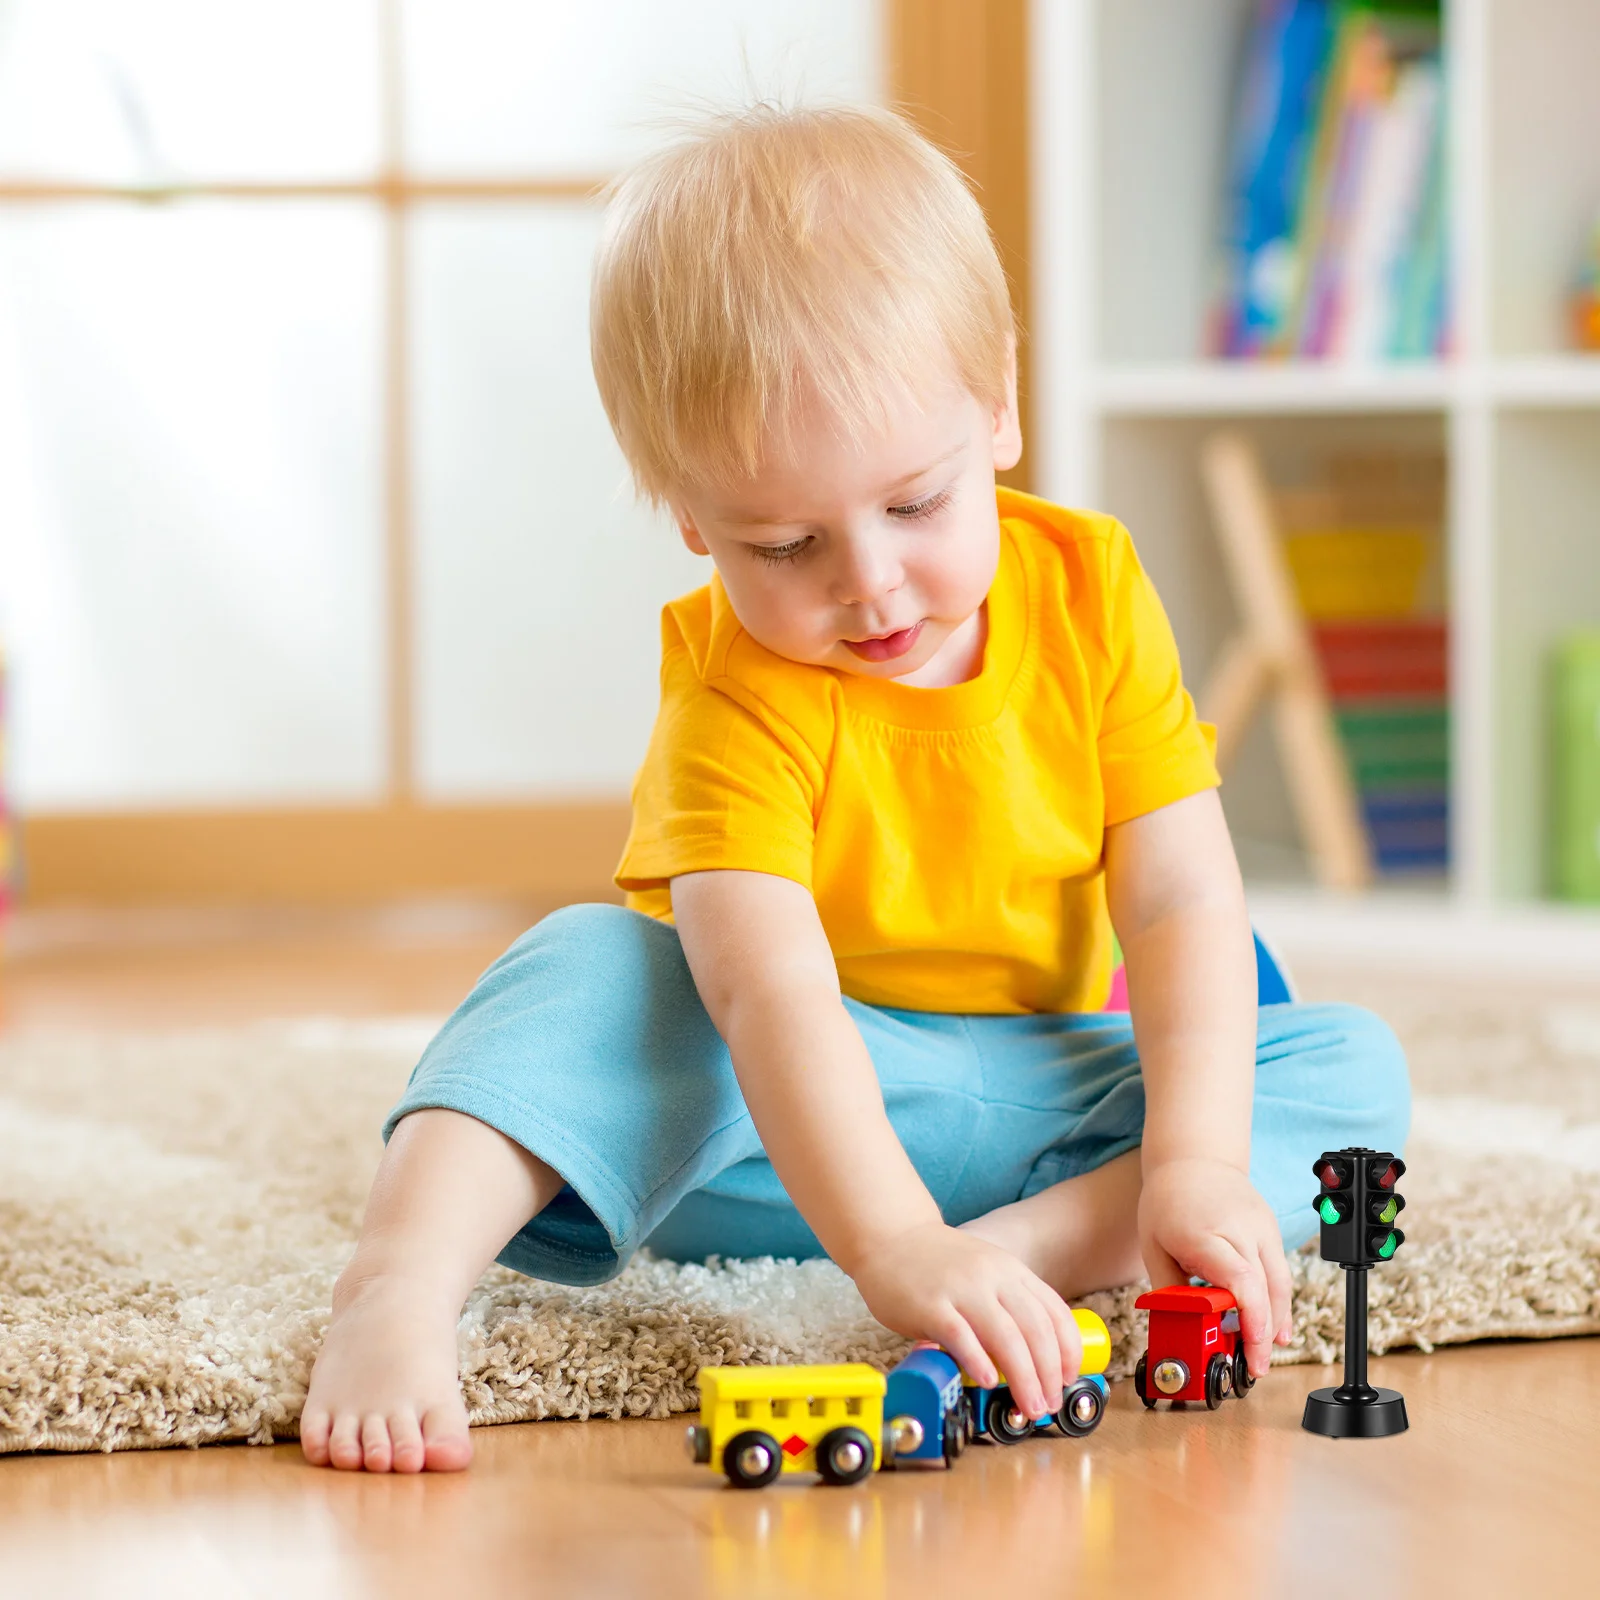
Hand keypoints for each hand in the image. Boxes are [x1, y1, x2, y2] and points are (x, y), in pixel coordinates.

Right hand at [846, 1221, 1082, 1419]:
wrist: (891, 1235)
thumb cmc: (938, 1262)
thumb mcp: (985, 1272)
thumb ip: (1007, 1306)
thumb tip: (1033, 1358)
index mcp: (1010, 1271)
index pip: (1054, 1313)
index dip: (1068, 1351)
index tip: (1069, 1379)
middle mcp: (991, 1277)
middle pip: (1035, 1330)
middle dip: (1049, 1374)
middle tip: (1049, 1404)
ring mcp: (961, 1289)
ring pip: (1006, 1337)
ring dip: (1024, 1378)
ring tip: (1028, 1405)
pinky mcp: (930, 1304)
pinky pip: (961, 1336)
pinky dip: (979, 1362)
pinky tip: (989, 1381)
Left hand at [1139, 1157, 1292, 1377]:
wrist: (1193, 1159)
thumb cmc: (1167, 1202)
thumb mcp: (1153, 1247)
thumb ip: (1170, 1291)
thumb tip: (1181, 1330)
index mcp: (1205, 1234)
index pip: (1240, 1281)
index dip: (1251, 1319)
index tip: (1249, 1350)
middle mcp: (1240, 1229)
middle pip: (1266, 1288)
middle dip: (1264, 1333)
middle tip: (1255, 1367)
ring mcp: (1261, 1227)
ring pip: (1281, 1282)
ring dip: (1277, 1321)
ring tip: (1264, 1351)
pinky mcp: (1271, 1229)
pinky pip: (1280, 1271)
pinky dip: (1278, 1301)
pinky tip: (1272, 1325)